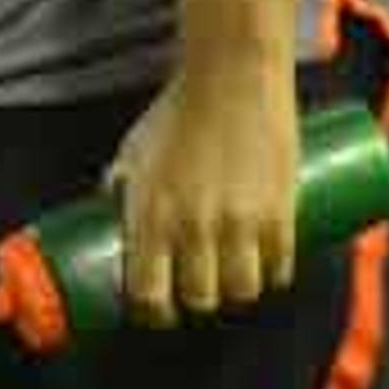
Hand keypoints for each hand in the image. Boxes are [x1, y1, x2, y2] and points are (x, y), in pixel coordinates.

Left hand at [106, 57, 297, 325]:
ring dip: (237, 292)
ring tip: (233, 279)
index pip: (148, 295)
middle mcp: (194, 228)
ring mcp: (240, 223)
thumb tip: (107, 208)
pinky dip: (274, 274)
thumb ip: (121, 186)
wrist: (232, 75)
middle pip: (199, 300)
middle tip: (198, 291)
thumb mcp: (134, 152)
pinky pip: (281, 267)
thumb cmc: (176, 111)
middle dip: (197, 302)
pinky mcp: (280, 211)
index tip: (158, 309)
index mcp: (150, 219)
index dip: (152, 312)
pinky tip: (268, 269)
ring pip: (243, 291)